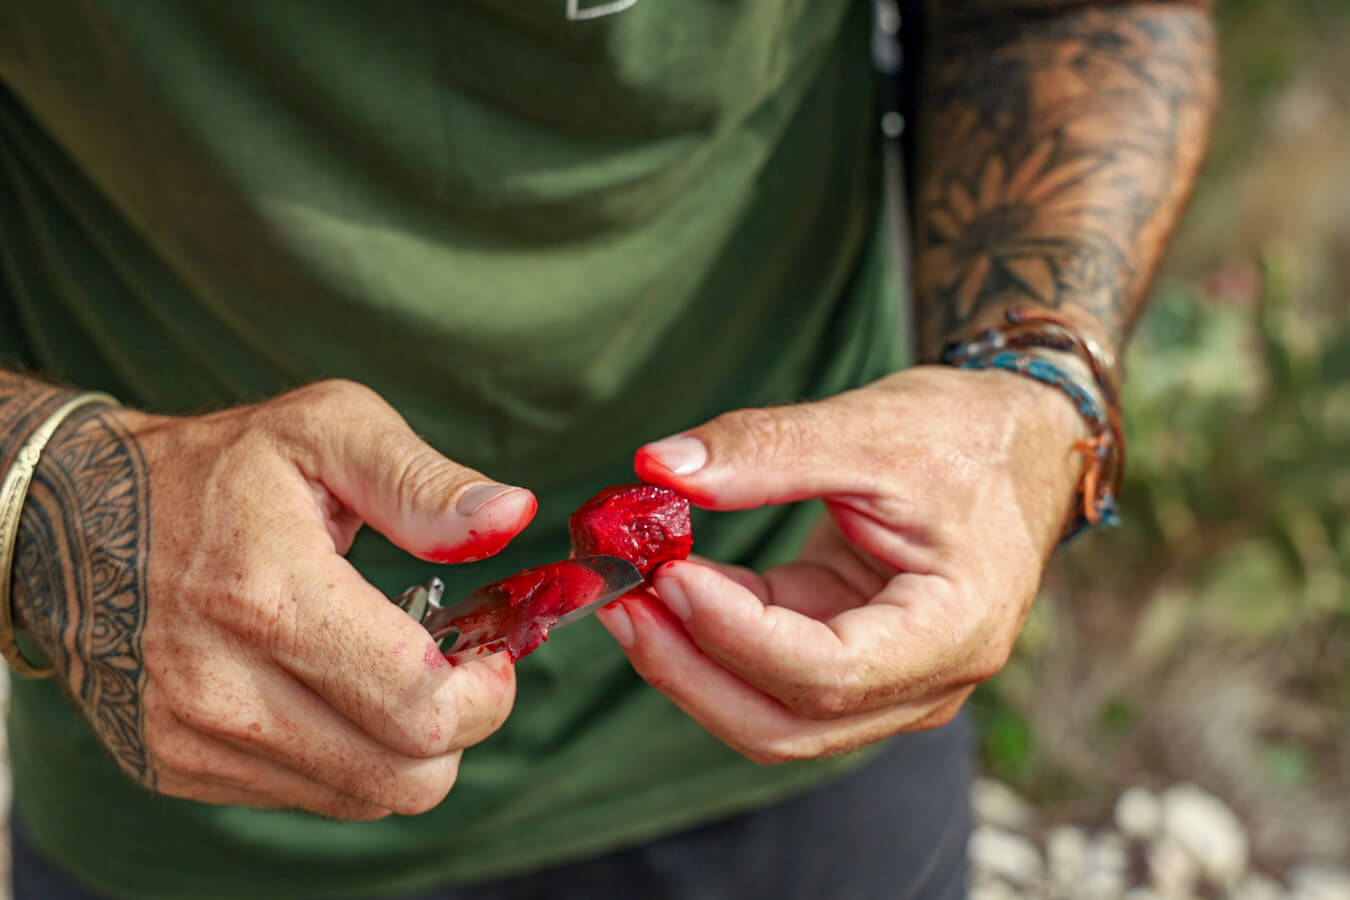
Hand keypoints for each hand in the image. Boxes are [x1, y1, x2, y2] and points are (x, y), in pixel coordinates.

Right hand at [13, 380, 536, 817]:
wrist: (74, 518)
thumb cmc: (221, 466)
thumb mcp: (326, 428)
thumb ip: (422, 481)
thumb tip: (513, 515)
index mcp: (272, 595)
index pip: (421, 707)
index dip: (487, 692)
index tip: (489, 654)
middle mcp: (224, 686)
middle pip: (405, 777)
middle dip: (458, 728)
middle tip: (450, 668)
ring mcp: (193, 737)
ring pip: (365, 797)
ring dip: (402, 746)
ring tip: (385, 671)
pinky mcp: (176, 766)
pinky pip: (310, 796)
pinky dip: (345, 755)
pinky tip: (328, 689)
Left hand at [595, 366, 1084, 763]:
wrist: (1017, 446)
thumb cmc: (966, 434)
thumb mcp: (874, 425)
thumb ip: (767, 448)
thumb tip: (658, 466)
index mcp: (954, 630)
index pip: (829, 671)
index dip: (736, 632)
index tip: (668, 573)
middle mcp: (926, 681)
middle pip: (789, 722)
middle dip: (691, 670)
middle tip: (617, 602)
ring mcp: (888, 682)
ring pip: (772, 716)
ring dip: (692, 666)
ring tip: (627, 596)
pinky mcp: (851, 661)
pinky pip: (770, 676)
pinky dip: (713, 640)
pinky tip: (668, 588)